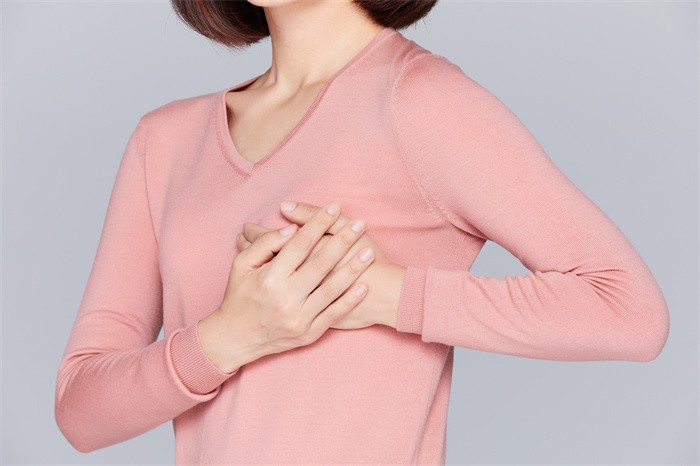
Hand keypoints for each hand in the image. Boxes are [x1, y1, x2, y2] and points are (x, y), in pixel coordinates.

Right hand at [206, 201, 375, 372]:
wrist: (235, 339)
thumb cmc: (239, 296)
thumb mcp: (241, 265)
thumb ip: (265, 244)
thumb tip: (292, 228)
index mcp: (270, 277)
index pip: (300, 244)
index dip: (318, 223)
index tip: (334, 207)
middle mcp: (286, 297)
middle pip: (321, 263)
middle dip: (343, 241)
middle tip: (360, 224)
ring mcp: (299, 317)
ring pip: (332, 289)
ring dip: (353, 269)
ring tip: (369, 251)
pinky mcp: (308, 334)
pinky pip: (333, 314)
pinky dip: (349, 300)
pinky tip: (363, 286)